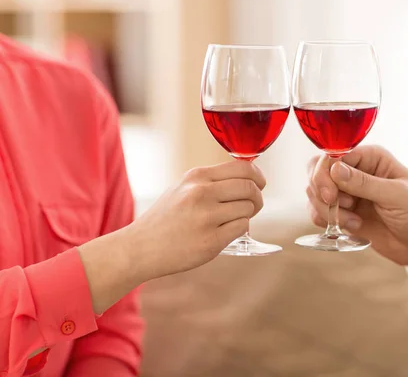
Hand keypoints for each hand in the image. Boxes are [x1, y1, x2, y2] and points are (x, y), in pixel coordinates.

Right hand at [80, 160, 264, 312]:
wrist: (140, 248)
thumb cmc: (165, 218)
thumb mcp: (183, 188)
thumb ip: (212, 181)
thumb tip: (248, 178)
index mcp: (196, 176)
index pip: (243, 167)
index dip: (258, 176)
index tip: (260, 184)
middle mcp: (201, 192)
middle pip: (250, 188)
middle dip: (257, 198)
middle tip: (253, 206)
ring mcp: (206, 217)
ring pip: (248, 209)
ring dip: (246, 216)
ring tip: (230, 222)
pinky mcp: (211, 240)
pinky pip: (242, 228)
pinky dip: (239, 231)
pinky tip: (223, 233)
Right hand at [306, 145, 407, 278]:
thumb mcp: (397, 196)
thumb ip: (365, 183)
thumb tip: (335, 169)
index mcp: (372, 158)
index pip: (334, 154)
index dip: (325, 172)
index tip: (330, 195)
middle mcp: (356, 171)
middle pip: (318, 170)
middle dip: (320, 190)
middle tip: (334, 206)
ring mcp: (348, 192)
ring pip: (315, 192)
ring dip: (326, 209)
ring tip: (353, 221)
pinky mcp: (343, 212)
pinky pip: (318, 211)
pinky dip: (326, 220)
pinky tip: (352, 227)